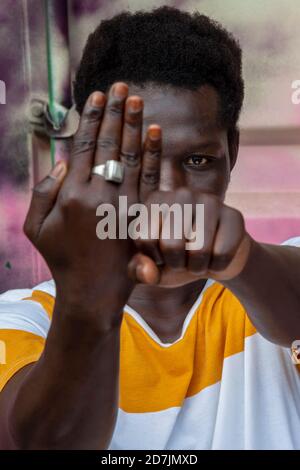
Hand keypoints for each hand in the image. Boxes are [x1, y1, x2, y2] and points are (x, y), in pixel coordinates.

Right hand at [23, 82, 160, 322]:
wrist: (93, 291)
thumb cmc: (61, 259)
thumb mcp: (37, 227)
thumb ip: (44, 191)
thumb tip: (64, 160)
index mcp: (72, 194)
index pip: (85, 146)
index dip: (92, 119)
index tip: (97, 97)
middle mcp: (99, 195)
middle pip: (110, 144)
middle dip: (116, 112)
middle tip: (122, 87)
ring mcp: (124, 205)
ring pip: (131, 156)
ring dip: (135, 125)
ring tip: (138, 100)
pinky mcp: (141, 215)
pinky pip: (149, 179)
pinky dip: (153, 154)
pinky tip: (155, 133)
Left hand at [129, 133, 252, 285]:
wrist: (217, 259)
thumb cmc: (179, 259)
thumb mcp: (155, 268)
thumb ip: (140, 272)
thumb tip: (148, 273)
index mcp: (156, 201)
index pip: (145, 238)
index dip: (155, 256)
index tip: (163, 253)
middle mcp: (182, 194)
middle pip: (171, 244)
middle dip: (177, 263)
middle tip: (183, 258)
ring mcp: (210, 201)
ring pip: (199, 250)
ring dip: (197, 267)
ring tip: (199, 258)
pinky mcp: (234, 215)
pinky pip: (221, 254)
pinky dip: (217, 266)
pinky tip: (216, 256)